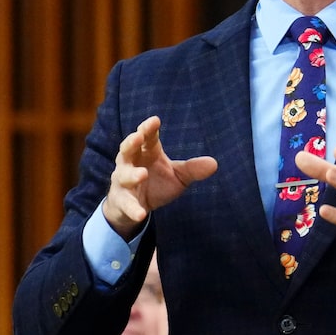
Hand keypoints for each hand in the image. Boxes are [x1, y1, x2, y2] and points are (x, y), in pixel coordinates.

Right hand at [104, 116, 217, 236]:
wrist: (136, 208)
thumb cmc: (157, 183)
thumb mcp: (178, 176)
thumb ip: (192, 169)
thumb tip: (214, 163)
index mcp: (147, 152)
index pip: (147, 137)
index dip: (149, 128)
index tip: (155, 120)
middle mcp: (131, 163)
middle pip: (128, 149)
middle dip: (131, 142)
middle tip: (138, 137)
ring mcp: (123, 182)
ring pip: (123, 175)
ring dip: (132, 174)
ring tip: (142, 174)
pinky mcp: (121, 201)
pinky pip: (125, 204)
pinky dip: (132, 208)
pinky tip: (141, 214)